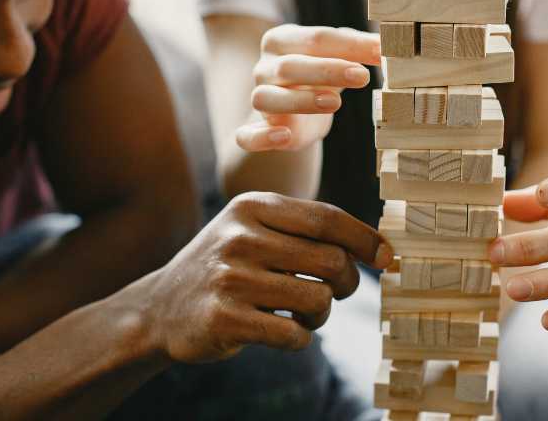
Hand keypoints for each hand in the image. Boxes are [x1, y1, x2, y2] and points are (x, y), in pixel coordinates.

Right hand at [141, 192, 392, 362]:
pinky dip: (300, 339)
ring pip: (317, 300)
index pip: (327, 218)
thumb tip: (376, 245)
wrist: (160, 308)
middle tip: (338, 293)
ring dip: (322, 316)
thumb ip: (303, 230)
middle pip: (331, 261)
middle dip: (348, 284)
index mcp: (253, 207)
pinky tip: (284, 331)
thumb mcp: (252, 229)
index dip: (365, 239)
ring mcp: (230, 277)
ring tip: (306, 315)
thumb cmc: (226, 267)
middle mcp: (241, 236)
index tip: (388, 257)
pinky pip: (293, 334)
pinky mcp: (223, 318)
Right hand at [237, 25, 379, 151]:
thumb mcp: (339, 59)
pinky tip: (283, 136)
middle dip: (327, 70)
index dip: (350, 45)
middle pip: (291, 66)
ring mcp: (257, 98)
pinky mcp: (253, 131)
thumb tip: (387, 43)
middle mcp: (265, 68)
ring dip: (300, 100)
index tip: (380, 51)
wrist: (293, 113)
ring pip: (267, 98)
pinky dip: (261, 137)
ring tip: (335, 103)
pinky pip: (247, 135)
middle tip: (362, 76)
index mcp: (283, 41)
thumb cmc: (319, 77)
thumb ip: (359, 49)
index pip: (316, 38)